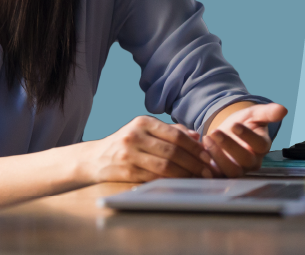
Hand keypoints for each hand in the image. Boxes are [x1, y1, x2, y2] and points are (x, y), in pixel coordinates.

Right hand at [83, 116, 213, 183]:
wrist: (97, 157)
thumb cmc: (128, 143)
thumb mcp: (145, 130)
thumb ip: (170, 131)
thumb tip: (197, 136)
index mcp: (142, 122)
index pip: (175, 134)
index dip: (194, 147)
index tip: (208, 156)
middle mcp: (135, 135)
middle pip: (172, 151)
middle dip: (194, 163)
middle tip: (208, 171)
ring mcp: (129, 153)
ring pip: (165, 166)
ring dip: (186, 174)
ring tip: (198, 178)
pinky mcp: (127, 171)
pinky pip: (155, 178)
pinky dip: (172, 181)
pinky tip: (181, 183)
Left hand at [204, 103, 287, 176]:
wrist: (226, 133)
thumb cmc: (242, 123)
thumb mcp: (253, 114)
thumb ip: (267, 112)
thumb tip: (283, 109)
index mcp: (261, 147)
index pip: (260, 145)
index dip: (248, 136)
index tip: (235, 125)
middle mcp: (251, 162)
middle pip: (245, 160)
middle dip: (230, 146)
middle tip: (215, 132)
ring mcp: (237, 169)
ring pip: (231, 171)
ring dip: (218, 156)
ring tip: (206, 139)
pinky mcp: (221, 174)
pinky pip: (216, 176)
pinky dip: (207, 167)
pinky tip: (199, 152)